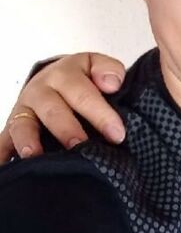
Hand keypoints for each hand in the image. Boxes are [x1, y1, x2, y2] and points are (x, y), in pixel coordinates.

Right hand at [0, 52, 125, 162]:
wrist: (55, 78)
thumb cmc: (83, 78)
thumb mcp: (97, 65)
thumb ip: (109, 70)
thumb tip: (111, 84)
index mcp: (64, 74)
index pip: (83, 93)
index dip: (101, 114)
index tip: (117, 135)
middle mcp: (40, 91)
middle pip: (52, 110)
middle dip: (67, 129)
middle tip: (81, 146)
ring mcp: (23, 110)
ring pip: (23, 124)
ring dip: (28, 140)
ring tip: (35, 155)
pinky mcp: (12, 128)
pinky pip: (3, 141)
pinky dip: (3, 154)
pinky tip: (6, 167)